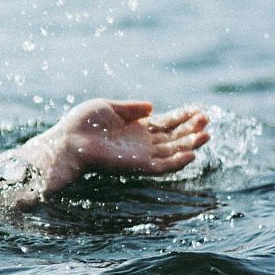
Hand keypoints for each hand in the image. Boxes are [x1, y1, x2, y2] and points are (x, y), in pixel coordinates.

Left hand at [37, 99, 210, 193]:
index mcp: (136, 128)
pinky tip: (191, 153)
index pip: (166, 123)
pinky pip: (162, 167)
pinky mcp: (137, 167)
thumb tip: (152, 106)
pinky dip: (177, 162)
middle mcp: (142, 143)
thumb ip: (131, 108)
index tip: (198, 109)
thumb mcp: (109, 107)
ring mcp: (141, 156)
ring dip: (190, 144)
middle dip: (191, 129)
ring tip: (206, 134)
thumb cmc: (83, 124)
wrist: (68, 141)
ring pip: (173, 152)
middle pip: (174, 137)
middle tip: (207, 119)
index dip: (183, 117)